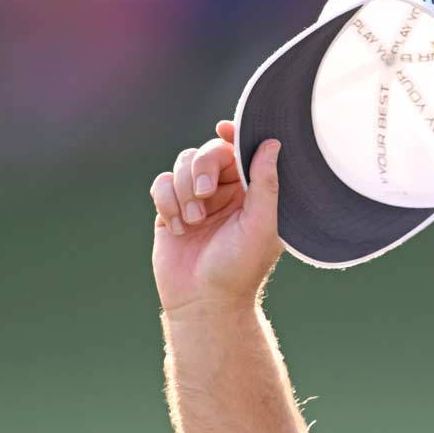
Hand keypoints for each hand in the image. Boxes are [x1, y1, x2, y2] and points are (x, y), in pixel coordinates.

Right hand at [151, 120, 282, 319]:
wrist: (203, 302)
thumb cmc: (239, 269)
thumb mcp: (261, 226)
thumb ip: (266, 184)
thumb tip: (272, 143)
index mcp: (250, 192)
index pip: (240, 151)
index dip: (232, 135)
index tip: (223, 130)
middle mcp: (223, 192)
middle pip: (208, 152)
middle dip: (203, 167)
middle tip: (205, 192)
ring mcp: (194, 200)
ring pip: (181, 165)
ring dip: (184, 190)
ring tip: (193, 222)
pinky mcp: (169, 210)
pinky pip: (160, 184)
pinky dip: (167, 201)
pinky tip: (177, 227)